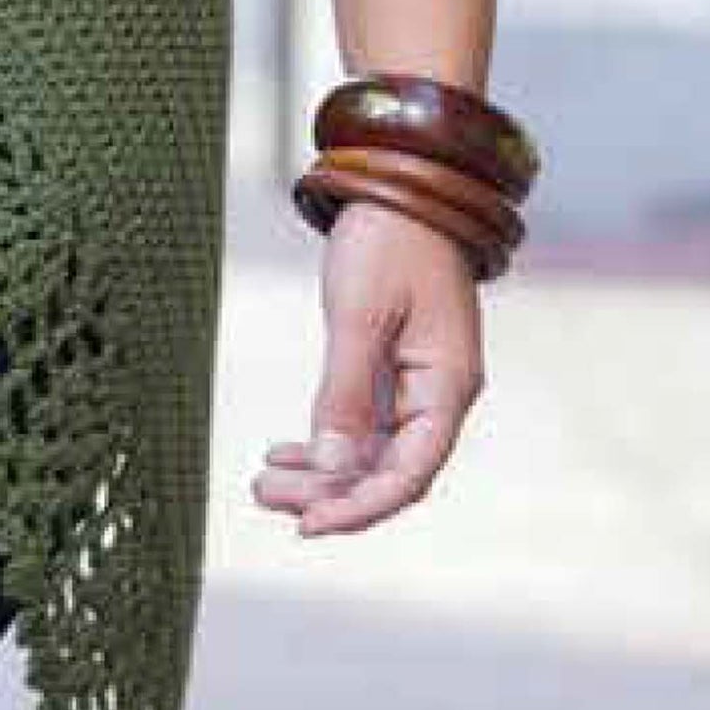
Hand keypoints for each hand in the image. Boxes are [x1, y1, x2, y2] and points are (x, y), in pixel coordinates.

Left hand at [251, 199, 485, 537]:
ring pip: (371, 453)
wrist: (404, 183)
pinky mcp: (393, 369)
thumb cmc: (389, 240)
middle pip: (388, 471)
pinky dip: (325, 442)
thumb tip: (332, 468)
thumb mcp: (359, 315)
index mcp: (447, 387)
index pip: (410, 474)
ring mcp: (417, 384)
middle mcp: (439, 395)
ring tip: (262, 486)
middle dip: (329, 494)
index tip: (309, 525)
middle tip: (264, 497)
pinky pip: (362, 425)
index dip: (361, 508)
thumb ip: (345, 392)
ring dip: (322, 474)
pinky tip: (284, 455)